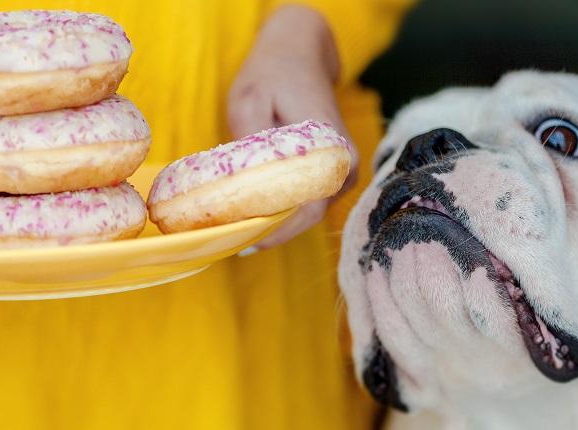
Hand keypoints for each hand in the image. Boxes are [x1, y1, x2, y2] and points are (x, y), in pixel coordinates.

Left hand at [227, 5, 358, 251]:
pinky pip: (309, 201)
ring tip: (238, 227)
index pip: (307, 208)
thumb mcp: (249, 101)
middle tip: (231, 239)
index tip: (243, 240)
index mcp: (330, 148)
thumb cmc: (272, 74)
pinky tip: (255, 211)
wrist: (298, 54)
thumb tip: (241, 189)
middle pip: (308, 216)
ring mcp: (344, 171)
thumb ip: (251, 144)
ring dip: (276, 222)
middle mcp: (345, 165)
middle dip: (270, 230)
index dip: (275, 230)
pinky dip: (283, 209)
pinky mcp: (335, 174)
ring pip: (308, 212)